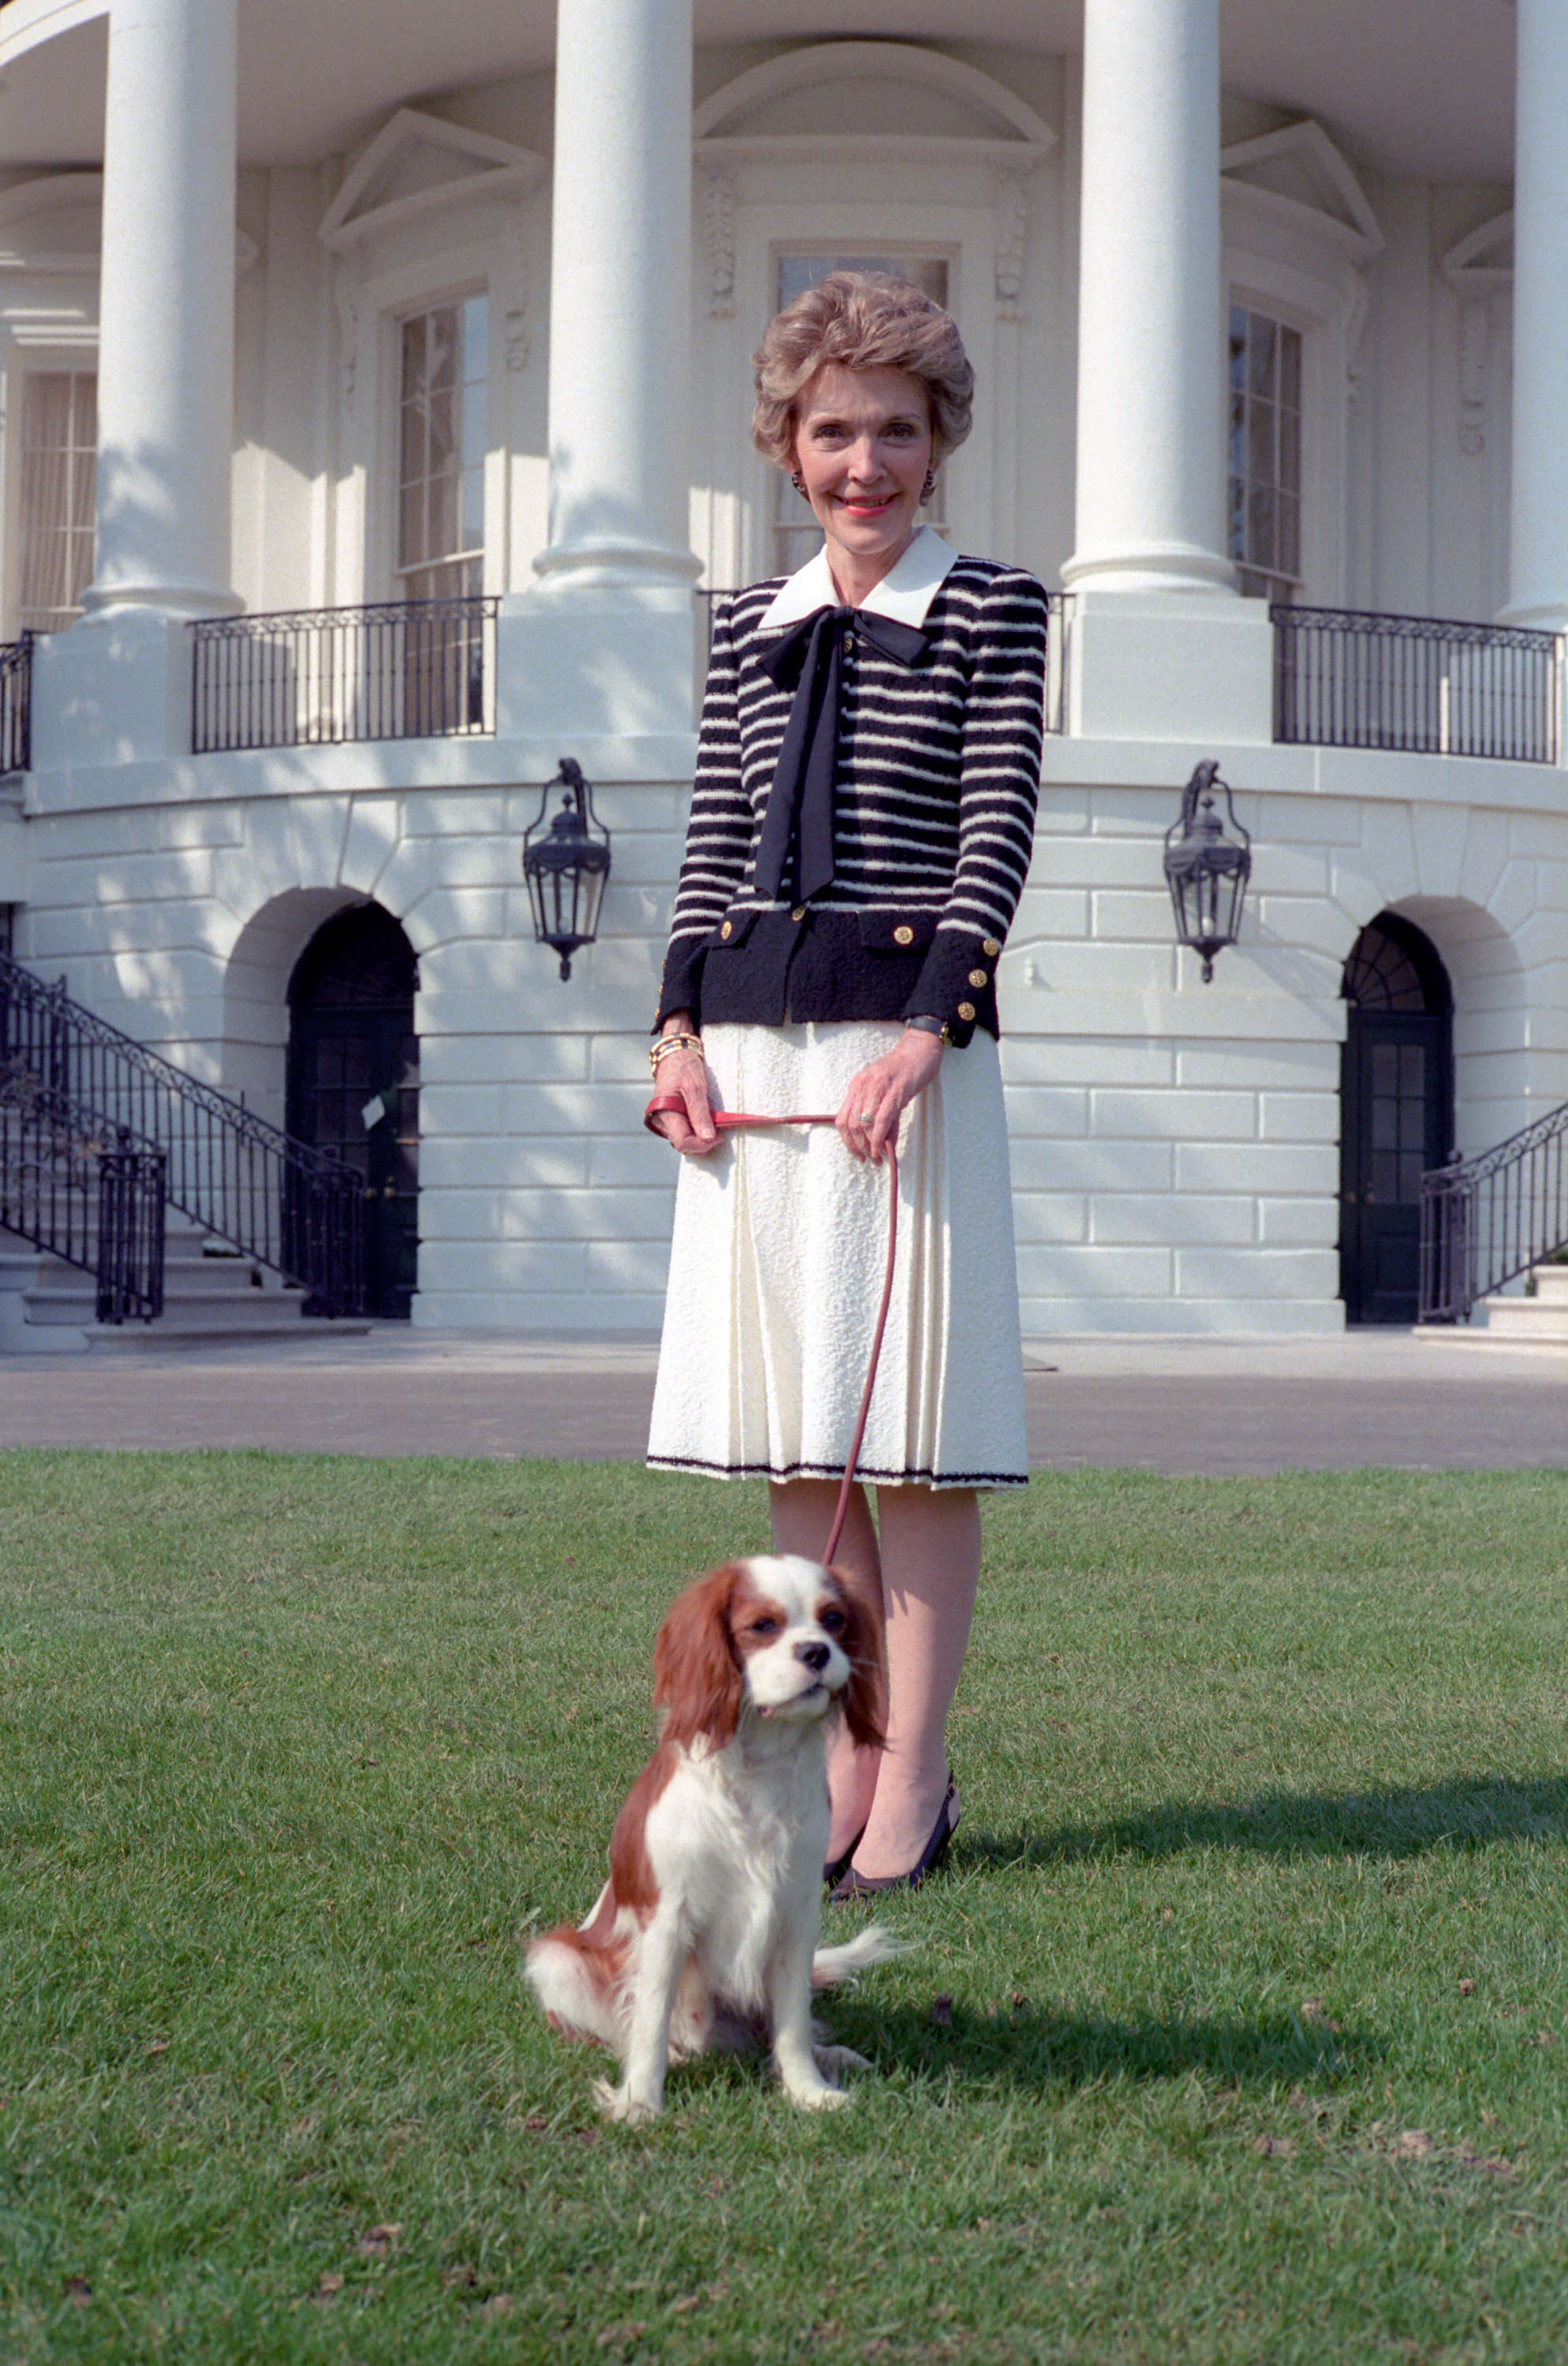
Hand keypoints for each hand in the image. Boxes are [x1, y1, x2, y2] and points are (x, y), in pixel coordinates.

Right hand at [650, 1018, 718, 1155]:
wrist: (675, 1054)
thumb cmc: (684, 1067)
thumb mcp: (695, 1088)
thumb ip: (701, 1114)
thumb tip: (708, 1138)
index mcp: (664, 1113)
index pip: (683, 1142)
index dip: (702, 1144)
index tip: (720, 1136)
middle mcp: (661, 1121)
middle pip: (683, 1146)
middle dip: (703, 1144)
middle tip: (720, 1133)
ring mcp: (664, 1121)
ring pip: (683, 1142)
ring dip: (700, 1139)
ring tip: (714, 1127)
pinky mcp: (670, 1119)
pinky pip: (683, 1133)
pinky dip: (696, 1133)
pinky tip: (706, 1124)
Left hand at [836, 1026, 942, 1164]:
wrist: (920, 1049)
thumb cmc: (904, 1071)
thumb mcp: (886, 1093)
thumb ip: (882, 1116)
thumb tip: (881, 1143)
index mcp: (857, 1085)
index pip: (842, 1118)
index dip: (847, 1141)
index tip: (857, 1154)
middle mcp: (863, 1085)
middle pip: (851, 1124)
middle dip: (858, 1147)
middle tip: (869, 1160)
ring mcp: (878, 1087)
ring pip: (863, 1123)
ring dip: (868, 1145)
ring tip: (877, 1157)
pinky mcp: (895, 1090)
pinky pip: (882, 1119)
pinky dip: (879, 1137)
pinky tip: (883, 1148)